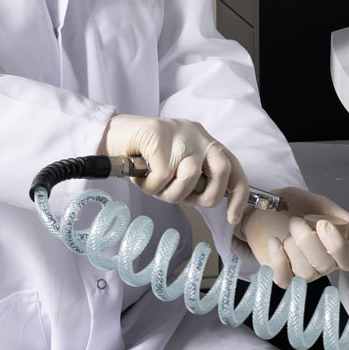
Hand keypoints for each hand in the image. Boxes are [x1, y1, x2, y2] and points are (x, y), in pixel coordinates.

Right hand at [99, 114, 249, 220]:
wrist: (110, 136)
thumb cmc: (142, 158)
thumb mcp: (175, 170)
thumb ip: (194, 180)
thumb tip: (209, 200)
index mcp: (204, 142)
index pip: (234, 168)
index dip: (238, 196)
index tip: (232, 217)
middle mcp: (197, 134)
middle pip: (222, 170)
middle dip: (206, 195)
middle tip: (186, 201)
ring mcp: (179, 132)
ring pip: (189, 176)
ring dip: (170, 192)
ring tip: (154, 186)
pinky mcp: (159, 134)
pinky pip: (163, 175)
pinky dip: (150, 185)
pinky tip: (140, 178)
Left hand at [238, 186, 348, 287]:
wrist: (263, 205)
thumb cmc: (293, 205)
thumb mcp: (321, 205)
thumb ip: (346, 221)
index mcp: (336, 247)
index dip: (338, 246)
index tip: (323, 224)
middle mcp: (322, 263)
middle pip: (325, 265)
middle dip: (308, 241)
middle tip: (296, 222)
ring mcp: (302, 271)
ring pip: (305, 273)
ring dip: (293, 248)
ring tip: (286, 230)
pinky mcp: (281, 274)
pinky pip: (284, 279)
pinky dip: (279, 260)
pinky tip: (275, 242)